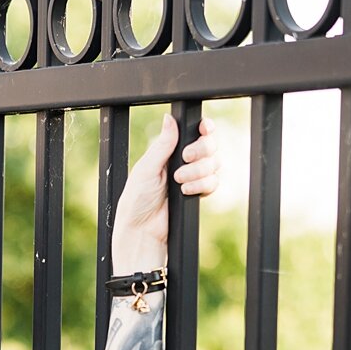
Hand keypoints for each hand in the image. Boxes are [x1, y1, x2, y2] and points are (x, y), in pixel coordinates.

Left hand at [111, 112, 219, 273]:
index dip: (205, 128)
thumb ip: (162, 145)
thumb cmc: (137, 199)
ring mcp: (193, 177)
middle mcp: (183, 162)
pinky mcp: (199, 193)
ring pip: (214, 164)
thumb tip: (169, 118)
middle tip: (185, 158)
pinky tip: (186, 192)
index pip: (194, 132)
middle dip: (201, 150)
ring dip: (198, 172)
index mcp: (168, 151)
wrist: (143, 230)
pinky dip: (202, 186)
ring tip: (178, 182)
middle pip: (209, 145)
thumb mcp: (147, 168)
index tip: (204, 128)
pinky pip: (213, 183)